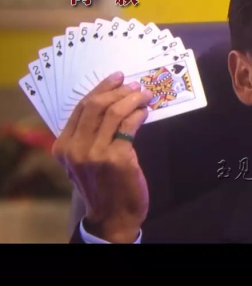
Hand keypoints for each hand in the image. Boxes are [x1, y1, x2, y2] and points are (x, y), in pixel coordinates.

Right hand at [52, 72, 153, 242]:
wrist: (113, 215)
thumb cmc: (101, 185)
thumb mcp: (84, 159)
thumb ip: (88, 134)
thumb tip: (112, 102)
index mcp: (63, 145)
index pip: (81, 107)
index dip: (101, 89)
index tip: (116, 78)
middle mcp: (75, 148)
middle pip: (96, 106)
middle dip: (118, 90)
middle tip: (134, 84)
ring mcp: (95, 153)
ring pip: (114, 112)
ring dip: (132, 98)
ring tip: (144, 94)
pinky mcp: (117, 158)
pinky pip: (129, 126)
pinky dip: (138, 114)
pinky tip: (145, 112)